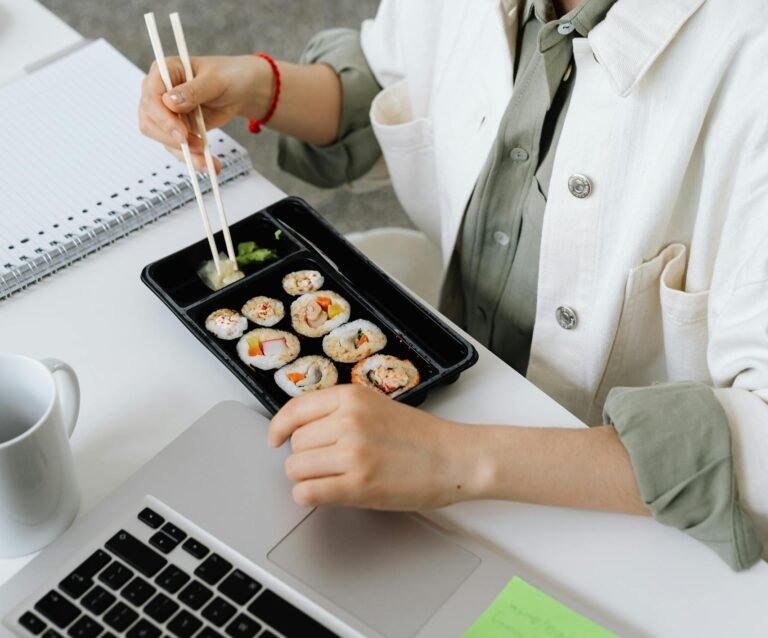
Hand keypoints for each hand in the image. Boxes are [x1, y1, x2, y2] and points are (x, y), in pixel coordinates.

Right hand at [138, 55, 271, 169]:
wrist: (239, 90)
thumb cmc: (227, 76)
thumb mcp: (215, 80)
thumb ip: (193, 90)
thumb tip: (170, 102)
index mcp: (163, 72)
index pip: (151, 97)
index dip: (163, 118)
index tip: (181, 134)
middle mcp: (159, 92)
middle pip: (150, 122)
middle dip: (171, 139)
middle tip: (196, 147)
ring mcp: (166, 113)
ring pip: (162, 139)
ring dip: (184, 153)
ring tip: (207, 161)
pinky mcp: (176, 129)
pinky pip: (177, 148)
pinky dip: (191, 158)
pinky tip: (207, 163)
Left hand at [268, 385, 481, 510]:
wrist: (455, 458)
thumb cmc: (421, 436)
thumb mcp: (376, 406)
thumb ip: (339, 412)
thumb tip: (300, 430)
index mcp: (351, 397)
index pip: (295, 409)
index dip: (279, 428)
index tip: (275, 439)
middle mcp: (349, 421)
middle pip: (295, 444)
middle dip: (304, 456)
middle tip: (327, 462)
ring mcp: (353, 453)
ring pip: (296, 469)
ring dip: (307, 478)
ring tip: (331, 478)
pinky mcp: (359, 485)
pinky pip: (308, 493)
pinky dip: (309, 497)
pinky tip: (325, 493)